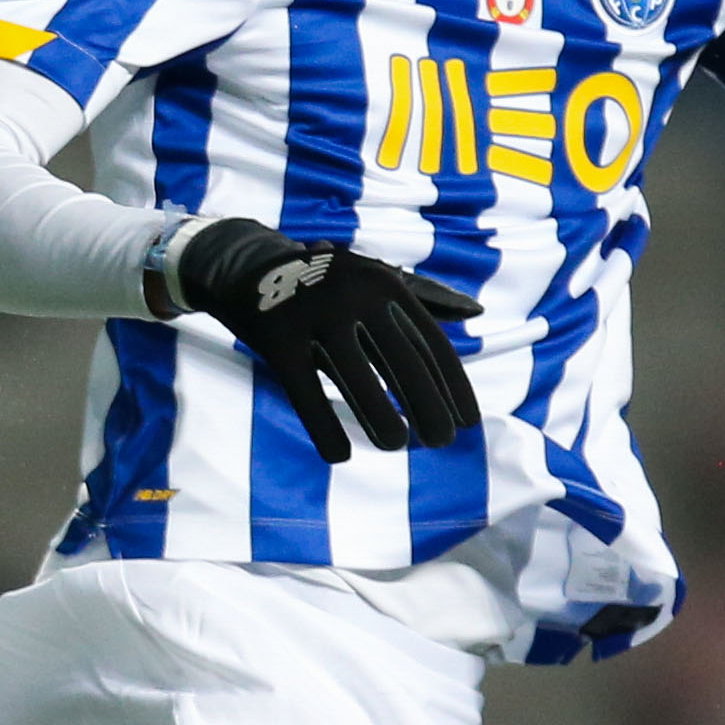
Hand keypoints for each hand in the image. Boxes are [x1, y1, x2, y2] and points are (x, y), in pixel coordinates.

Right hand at [167, 220, 479, 459]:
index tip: (468, 422)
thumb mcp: (374, 280)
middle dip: (427, 406)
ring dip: (380, 419)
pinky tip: (339, 456)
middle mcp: (355, 294)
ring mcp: (314, 315)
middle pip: (402, 361)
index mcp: (385, 284)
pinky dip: (323, 428)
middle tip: (442, 442)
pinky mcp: (278, 339)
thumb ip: (423, 298)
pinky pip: (305, 392)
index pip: (429, 342)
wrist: (248, 268)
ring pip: (356, 379)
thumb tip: (476, 313)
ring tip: (396, 446)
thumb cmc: (326, 284)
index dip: (453, 385)